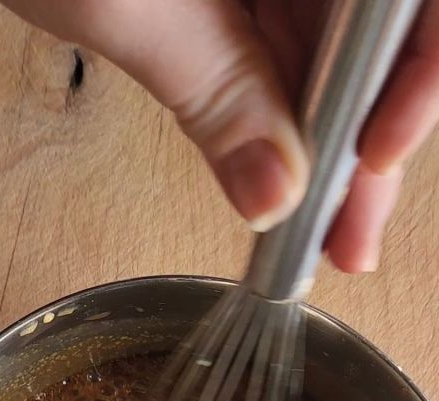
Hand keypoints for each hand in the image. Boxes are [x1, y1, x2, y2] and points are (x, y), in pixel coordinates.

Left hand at [1, 0, 438, 273]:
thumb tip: (278, 192)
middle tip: (346, 241)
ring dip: (329, 153)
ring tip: (316, 240)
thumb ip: (213, 89)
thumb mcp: (126, 2)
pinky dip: (286, 128)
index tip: (374, 157)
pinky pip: (288, 60)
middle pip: (379, 40)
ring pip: (336, 61)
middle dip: (366, 143)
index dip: (418, 74)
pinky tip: (284, 189)